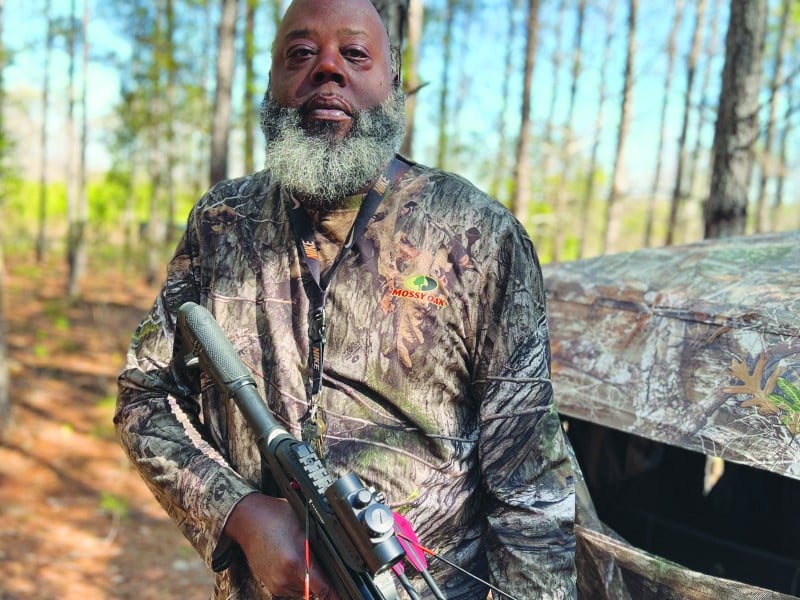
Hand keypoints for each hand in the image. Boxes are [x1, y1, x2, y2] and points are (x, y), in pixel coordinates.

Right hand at [224, 493, 339, 598]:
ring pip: (302, 591)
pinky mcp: (270, 584)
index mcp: (294, 562)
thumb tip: (338, 561)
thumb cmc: (276, 517)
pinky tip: (294, 561)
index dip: (334, 593)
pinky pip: (291, 588)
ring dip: (308, 580)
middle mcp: (283, 578)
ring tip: (302, 557)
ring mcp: (275, 583)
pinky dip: (297, 579)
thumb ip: (320, 547)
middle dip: (321, 580)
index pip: (322, 589)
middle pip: (313, 591)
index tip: (342, 595)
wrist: (249, 519)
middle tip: (320, 562)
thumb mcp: (305, 526)